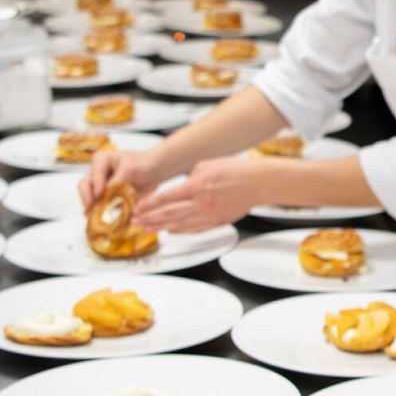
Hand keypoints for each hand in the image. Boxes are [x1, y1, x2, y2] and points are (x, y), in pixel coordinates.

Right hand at [76, 146, 166, 209]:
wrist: (154, 171)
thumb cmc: (142, 164)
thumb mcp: (130, 169)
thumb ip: (117, 181)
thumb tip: (105, 195)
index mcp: (101, 160)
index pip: (94, 173)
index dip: (96, 184)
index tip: (99, 194)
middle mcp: (97, 173)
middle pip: (85, 185)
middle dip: (87, 198)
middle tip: (92, 208)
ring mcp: (99, 186)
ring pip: (89, 198)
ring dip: (92, 208)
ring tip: (95, 218)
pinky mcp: (105, 199)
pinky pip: (99, 207)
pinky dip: (99, 214)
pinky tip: (101, 221)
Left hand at [130, 156, 255, 232]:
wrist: (258, 182)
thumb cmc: (236, 170)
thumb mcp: (207, 165)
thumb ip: (190, 176)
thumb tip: (181, 187)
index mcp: (197, 186)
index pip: (166, 197)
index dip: (149, 205)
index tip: (137, 209)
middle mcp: (201, 203)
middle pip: (169, 213)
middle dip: (150, 218)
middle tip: (136, 222)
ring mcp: (209, 215)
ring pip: (179, 224)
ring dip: (161, 227)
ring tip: (148, 229)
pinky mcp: (217, 222)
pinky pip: (194, 229)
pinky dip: (180, 231)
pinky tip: (171, 231)